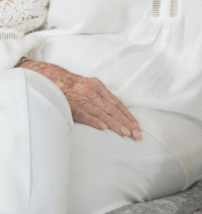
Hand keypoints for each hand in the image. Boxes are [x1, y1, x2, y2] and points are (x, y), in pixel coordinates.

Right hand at [19, 60, 140, 139]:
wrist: (52, 79)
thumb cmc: (73, 85)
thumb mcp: (90, 85)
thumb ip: (101, 95)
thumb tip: (114, 108)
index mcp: (99, 88)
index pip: (118, 103)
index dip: (128, 115)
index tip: (137, 125)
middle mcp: (94, 93)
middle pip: (114, 110)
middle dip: (127, 123)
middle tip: (137, 134)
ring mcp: (84, 100)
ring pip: (103, 114)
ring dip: (116, 124)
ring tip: (126, 133)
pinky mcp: (73, 107)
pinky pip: (85, 115)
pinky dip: (95, 121)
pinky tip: (104, 128)